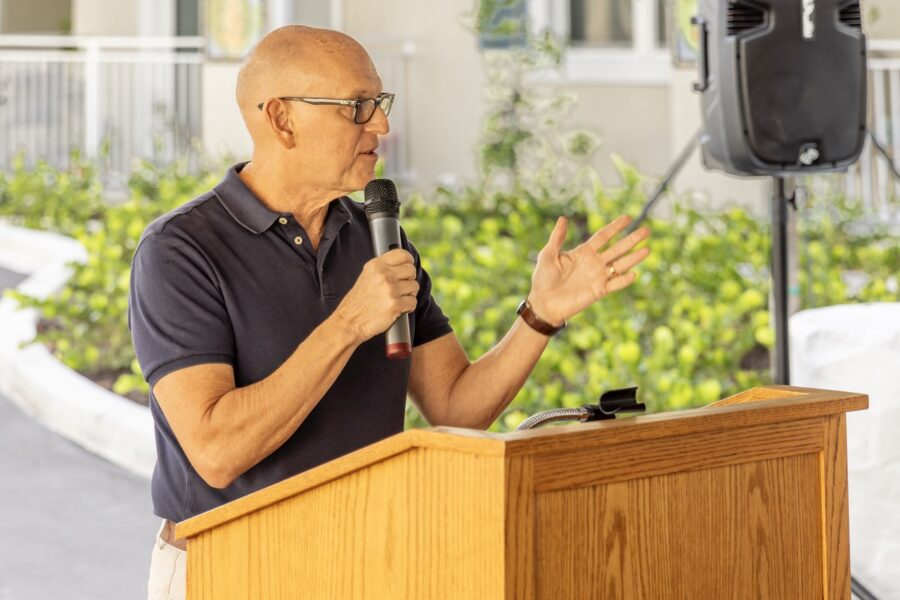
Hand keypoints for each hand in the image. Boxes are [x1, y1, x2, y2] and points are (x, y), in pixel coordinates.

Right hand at [335, 249, 418, 342]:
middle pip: (411, 270)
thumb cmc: (359, 301)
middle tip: (401, 288)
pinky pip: (413, 302)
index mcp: (376, 265)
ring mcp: (390, 290)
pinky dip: (408, 307)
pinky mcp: (396, 305)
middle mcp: (384, 275)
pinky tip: (398, 308)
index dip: (409, 261)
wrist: (350, 322)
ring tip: (396, 299)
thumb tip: (404, 263)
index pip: (402, 254)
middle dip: (409, 280)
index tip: (408, 267)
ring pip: (414, 286)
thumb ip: (383, 268)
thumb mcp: (367, 276)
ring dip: (409, 294)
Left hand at [527, 215, 650, 325]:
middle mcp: (594, 263)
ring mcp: (598, 277)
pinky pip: (614, 285)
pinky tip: (633, 274)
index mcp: (583, 252)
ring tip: (648, 249)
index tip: (628, 218)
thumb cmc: (543, 279)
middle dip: (632, 240)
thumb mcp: (548, 255)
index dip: (615, 227)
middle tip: (647, 230)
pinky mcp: (598, 291)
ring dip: (634, 258)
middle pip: (617, 249)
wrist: (543, 303)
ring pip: (620, 265)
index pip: (603, 236)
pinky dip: (623, 280)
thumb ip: (557, 238)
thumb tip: (563, 218)